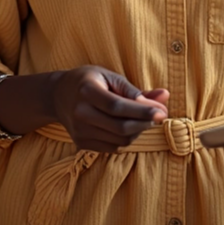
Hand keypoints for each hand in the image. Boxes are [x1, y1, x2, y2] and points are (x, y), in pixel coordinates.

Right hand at [52, 66, 168, 152]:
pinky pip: (112, 147)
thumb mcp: (109, 77)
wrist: (58, 95)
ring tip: (145, 119)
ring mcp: (80, 131)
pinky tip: (130, 127)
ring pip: (119, 140)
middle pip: (120, 127)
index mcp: (87, 90)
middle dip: (145, 123)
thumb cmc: (88, 80)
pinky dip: (126, 139)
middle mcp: (81, 113)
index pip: (117, 107)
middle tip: (160, 115)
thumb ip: (135, 89)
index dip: (142, 111)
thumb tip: (165, 96)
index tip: (162, 112)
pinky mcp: (81, 144)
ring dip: (138, 132)